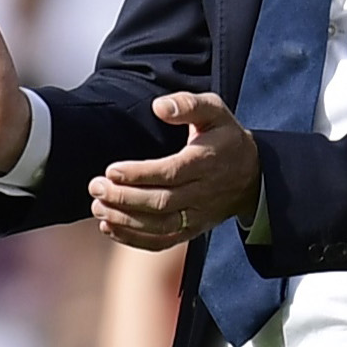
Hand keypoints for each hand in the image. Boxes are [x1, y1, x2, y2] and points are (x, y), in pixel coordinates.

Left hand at [91, 93, 259, 252]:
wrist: (251, 175)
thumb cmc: (224, 137)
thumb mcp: (215, 111)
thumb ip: (188, 104)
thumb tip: (158, 107)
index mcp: (207, 161)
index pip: (171, 173)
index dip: (139, 174)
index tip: (111, 170)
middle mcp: (203, 192)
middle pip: (161, 202)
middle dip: (124, 197)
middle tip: (95, 187)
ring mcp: (198, 216)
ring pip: (159, 226)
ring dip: (124, 220)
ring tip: (98, 206)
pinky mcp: (192, 230)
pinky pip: (162, 242)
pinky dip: (134, 239)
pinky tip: (109, 226)